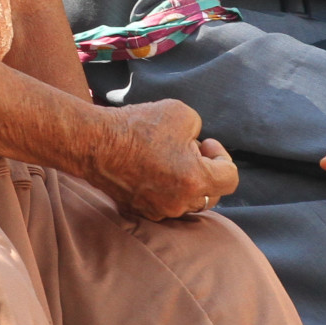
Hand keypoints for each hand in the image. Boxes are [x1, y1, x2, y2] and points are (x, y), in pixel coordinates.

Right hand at [87, 99, 237, 220]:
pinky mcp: (140, 211)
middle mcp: (180, 202)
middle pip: (211, 194)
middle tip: (188, 149)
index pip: (230, 178)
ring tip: (168, 158)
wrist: (95, 143)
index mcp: (196, 180)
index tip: (205, 142)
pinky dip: (166, 189)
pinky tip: (152, 168)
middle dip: (206, 171)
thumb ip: (200, 132)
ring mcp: (159, 210)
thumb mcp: (184, 114)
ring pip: (187, 200)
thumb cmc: (138, 126)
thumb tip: (197, 146)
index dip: (222, 156)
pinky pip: (165, 203)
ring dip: (186, 181)